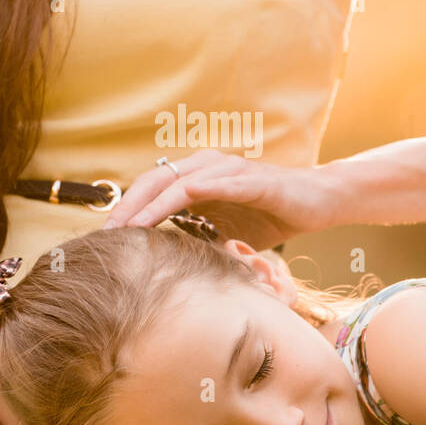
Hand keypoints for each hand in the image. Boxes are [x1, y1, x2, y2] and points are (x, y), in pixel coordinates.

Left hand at [101, 150, 338, 245]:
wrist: (320, 203)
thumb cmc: (272, 215)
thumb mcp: (227, 230)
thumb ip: (198, 235)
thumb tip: (164, 259)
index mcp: (200, 175)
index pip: (152, 187)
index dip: (127, 208)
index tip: (106, 235)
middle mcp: (208, 164)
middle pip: (154, 180)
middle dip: (127, 207)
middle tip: (105, 234)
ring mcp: (227, 169)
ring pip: (175, 180)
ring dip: (148, 205)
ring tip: (126, 228)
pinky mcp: (249, 178)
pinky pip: (208, 184)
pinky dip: (183, 197)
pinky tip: (166, 213)